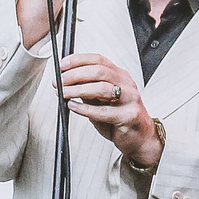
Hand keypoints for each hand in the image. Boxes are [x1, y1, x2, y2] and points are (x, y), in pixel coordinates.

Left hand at [60, 52, 161, 169]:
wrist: (140, 138)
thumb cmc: (120, 118)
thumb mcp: (101, 100)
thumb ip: (87, 90)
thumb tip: (65, 82)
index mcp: (120, 75)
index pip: (98, 60)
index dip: (78, 60)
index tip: (62, 65)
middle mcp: (126, 84)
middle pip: (99, 71)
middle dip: (75, 75)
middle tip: (59, 82)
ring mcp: (130, 99)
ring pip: (102, 88)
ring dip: (78, 90)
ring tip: (64, 93)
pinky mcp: (129, 116)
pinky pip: (104, 111)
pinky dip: (85, 109)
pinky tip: (74, 107)